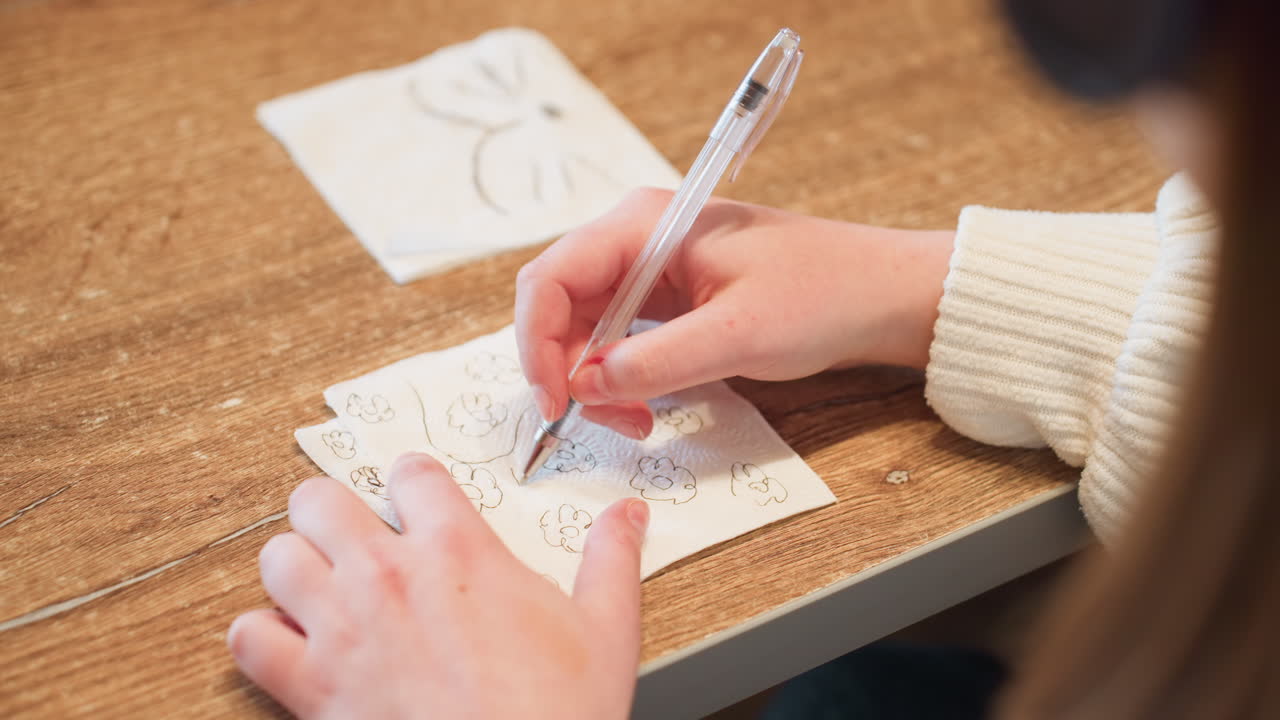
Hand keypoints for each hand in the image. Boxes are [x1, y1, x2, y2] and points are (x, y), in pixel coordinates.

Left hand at [228, 453, 649, 718]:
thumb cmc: (555, 714)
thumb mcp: (605, 628)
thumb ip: (611, 560)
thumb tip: (626, 517)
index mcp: (458, 551)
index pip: (412, 473)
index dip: (412, 478)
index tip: (415, 491)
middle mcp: (389, 576)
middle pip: (319, 498)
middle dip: (332, 508)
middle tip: (352, 530)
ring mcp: (343, 628)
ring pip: (276, 556)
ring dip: (293, 564)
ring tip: (317, 579)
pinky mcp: (311, 686)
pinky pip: (247, 638)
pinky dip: (259, 636)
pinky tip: (288, 642)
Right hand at [515, 188, 953, 435]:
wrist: (882, 295)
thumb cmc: (824, 295)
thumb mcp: (738, 335)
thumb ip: (655, 361)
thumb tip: (584, 386)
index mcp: (645, 224)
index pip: (551, 277)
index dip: (538, 343)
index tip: (556, 402)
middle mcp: (638, 238)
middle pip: (560, 305)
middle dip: (567, 369)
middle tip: (601, 421)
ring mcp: (652, 268)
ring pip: (585, 328)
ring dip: (594, 380)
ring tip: (635, 420)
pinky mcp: (669, 297)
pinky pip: (618, 338)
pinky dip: (620, 376)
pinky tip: (645, 404)